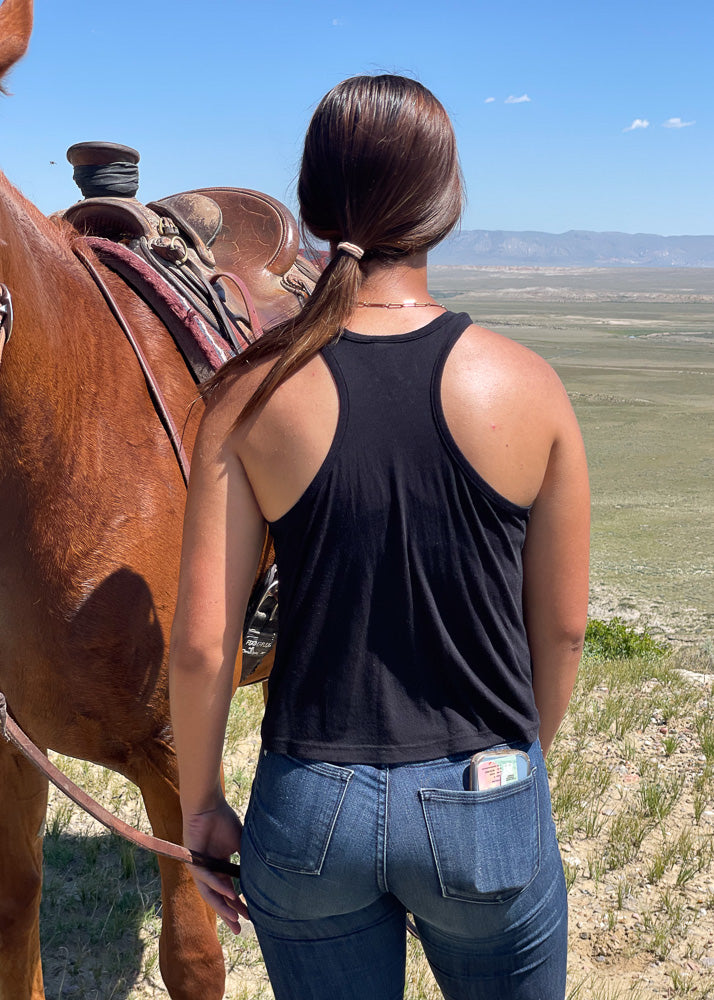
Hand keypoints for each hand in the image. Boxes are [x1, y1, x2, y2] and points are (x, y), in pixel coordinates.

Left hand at [183, 797, 249, 933]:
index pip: (228, 890)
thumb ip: (246, 860)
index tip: (249, 917)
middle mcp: (208, 870)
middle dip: (229, 914)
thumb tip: (261, 875)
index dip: (238, 905)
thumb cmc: (222, 820)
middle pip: (218, 897)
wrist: (208, 805)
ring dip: (222, 905)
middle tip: (239, 929)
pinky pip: (205, 877)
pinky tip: (229, 893)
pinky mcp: (192, 860)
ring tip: (235, 918)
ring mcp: (199, 867)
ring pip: (210, 892)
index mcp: (219, 866)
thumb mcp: (240, 843)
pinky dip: (217, 886)